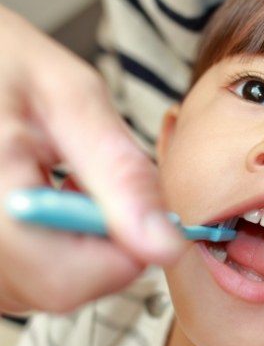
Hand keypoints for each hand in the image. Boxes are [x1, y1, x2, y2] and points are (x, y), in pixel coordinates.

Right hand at [0, 5, 186, 313]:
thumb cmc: (3, 59)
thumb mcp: (70, 100)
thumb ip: (120, 174)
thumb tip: (165, 244)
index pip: (69, 280)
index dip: (126, 252)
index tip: (144, 210)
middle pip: (62, 286)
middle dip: (108, 241)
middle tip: (98, 182)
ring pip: (49, 282)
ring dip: (82, 241)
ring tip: (68, 182)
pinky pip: (30, 271)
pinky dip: (58, 242)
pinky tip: (51, 197)